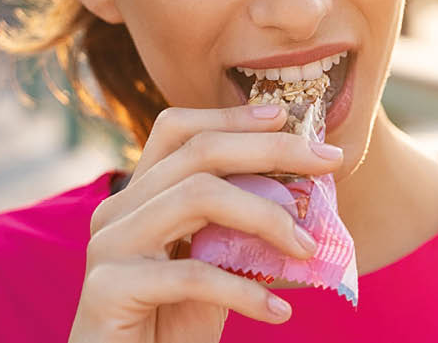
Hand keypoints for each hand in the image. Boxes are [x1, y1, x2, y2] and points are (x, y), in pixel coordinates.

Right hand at [68, 104, 343, 342]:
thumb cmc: (171, 323)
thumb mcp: (214, 265)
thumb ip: (241, 228)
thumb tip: (307, 194)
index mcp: (139, 196)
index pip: (179, 130)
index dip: (232, 116)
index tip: (286, 115)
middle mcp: (116, 210)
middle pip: (199, 153)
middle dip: (272, 150)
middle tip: (330, 163)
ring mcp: (108, 246)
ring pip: (197, 196)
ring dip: (267, 217)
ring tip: (308, 249)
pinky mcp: (107, 289)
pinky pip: (191, 274)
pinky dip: (244, 291)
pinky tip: (279, 312)